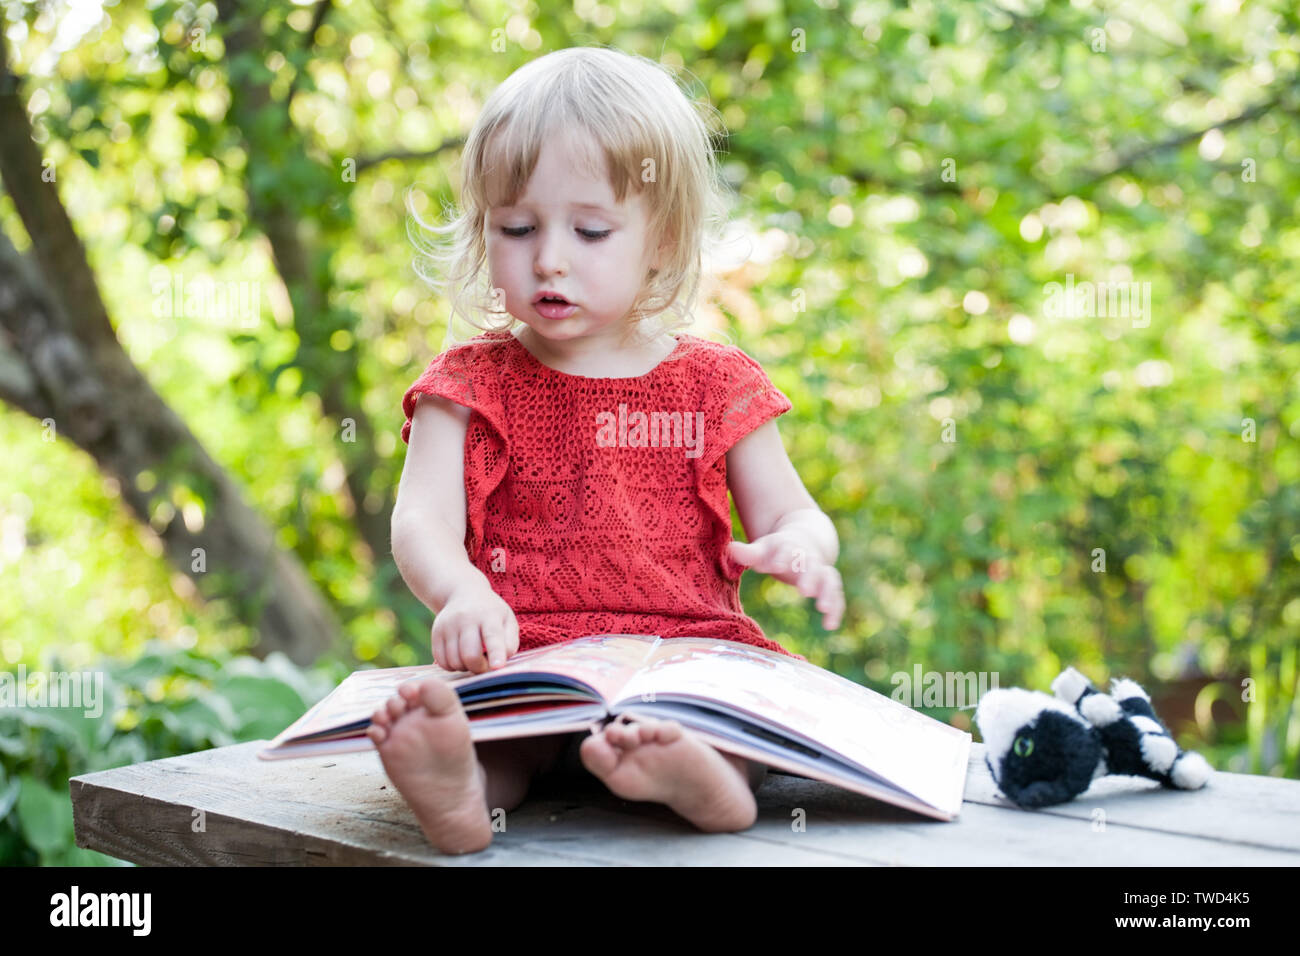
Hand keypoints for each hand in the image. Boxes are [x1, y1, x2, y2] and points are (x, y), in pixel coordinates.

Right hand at [432, 579, 519, 673]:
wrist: (464, 593)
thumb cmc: (491, 613)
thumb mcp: (507, 620)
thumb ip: (510, 643)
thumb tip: (500, 664)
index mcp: (489, 616)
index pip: (493, 636)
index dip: (496, 654)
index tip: (498, 667)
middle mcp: (466, 619)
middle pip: (470, 655)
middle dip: (479, 668)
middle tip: (484, 665)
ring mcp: (448, 626)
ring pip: (454, 661)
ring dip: (466, 668)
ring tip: (473, 659)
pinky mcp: (436, 633)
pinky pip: (442, 661)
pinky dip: (452, 667)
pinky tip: (460, 658)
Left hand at [727, 531, 843, 629]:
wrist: (804, 539)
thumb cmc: (777, 549)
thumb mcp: (763, 549)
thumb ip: (749, 553)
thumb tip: (730, 549)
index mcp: (790, 547)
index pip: (787, 550)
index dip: (781, 557)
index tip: (775, 565)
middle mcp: (808, 557)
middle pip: (811, 565)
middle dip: (809, 576)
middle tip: (804, 590)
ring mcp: (820, 570)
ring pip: (829, 579)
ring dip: (828, 593)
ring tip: (823, 609)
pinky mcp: (828, 584)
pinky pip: (836, 596)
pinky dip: (836, 609)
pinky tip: (830, 626)